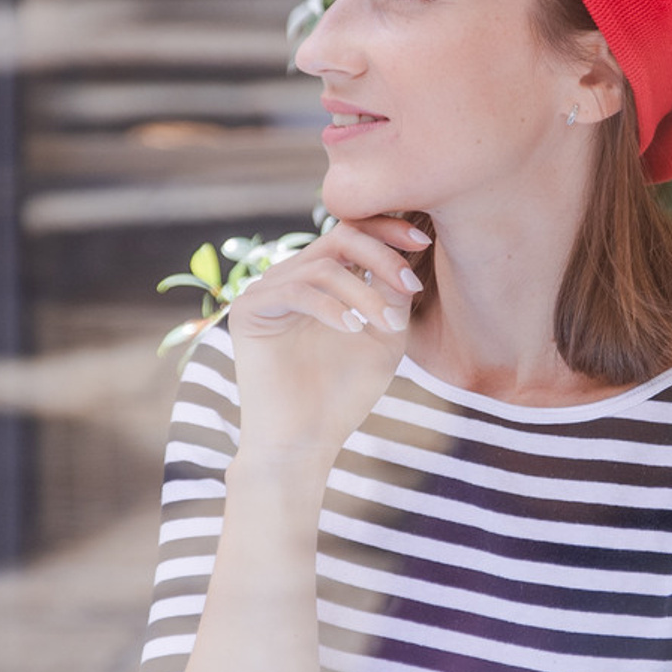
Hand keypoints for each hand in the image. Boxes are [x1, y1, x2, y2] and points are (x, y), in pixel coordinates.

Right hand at [225, 217, 426, 463]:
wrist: (304, 443)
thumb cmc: (345, 395)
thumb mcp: (385, 335)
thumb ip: (391, 292)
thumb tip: (405, 248)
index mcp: (322, 280)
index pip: (352, 232)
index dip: (387, 228)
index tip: (423, 243)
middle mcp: (291, 278)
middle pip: (339, 238)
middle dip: (382, 257)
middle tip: (410, 286)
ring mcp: (267, 291)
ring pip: (323, 268)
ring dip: (363, 295)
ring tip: (386, 326)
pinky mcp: (248, 310)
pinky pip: (295, 290)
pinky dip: (330, 307)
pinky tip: (352, 330)